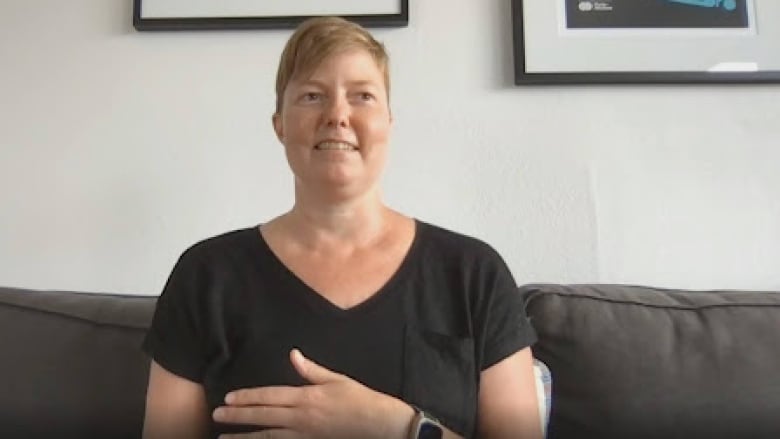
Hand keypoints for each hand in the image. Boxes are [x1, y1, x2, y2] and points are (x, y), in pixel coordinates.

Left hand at [213, 348, 414, 438]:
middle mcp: (301, 418)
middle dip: (237, 416)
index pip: (270, 396)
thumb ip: (311, 370)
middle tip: (216, 415)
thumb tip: (294, 355)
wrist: (379, 425)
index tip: (229, 397)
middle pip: (263, 416)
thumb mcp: (336, 380)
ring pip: (267, 437)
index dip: (247, 397)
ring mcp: (304, 435)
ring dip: (244, 438)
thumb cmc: (360, 400)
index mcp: (307, 397)